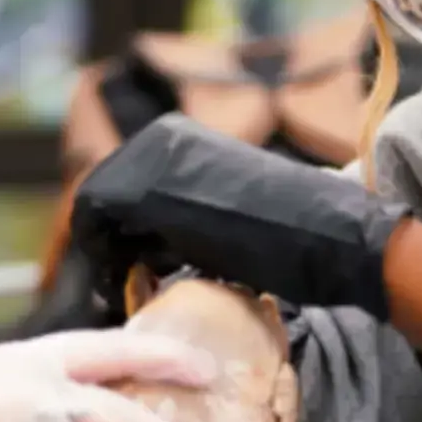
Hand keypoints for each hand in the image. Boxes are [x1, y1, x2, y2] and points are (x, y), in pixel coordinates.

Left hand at [69, 112, 408, 318]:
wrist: (327, 235)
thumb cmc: (291, 232)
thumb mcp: (223, 206)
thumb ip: (178, 210)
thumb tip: (136, 241)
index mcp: (173, 134)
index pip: (114, 184)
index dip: (114, 232)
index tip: (128, 268)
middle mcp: (156, 137)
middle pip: (98, 196)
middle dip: (107, 243)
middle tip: (125, 284)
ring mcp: (149, 161)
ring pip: (93, 212)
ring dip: (108, 254)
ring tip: (138, 286)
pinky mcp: (146, 194)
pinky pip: (98, 229)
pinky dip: (108, 262)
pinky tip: (140, 287)